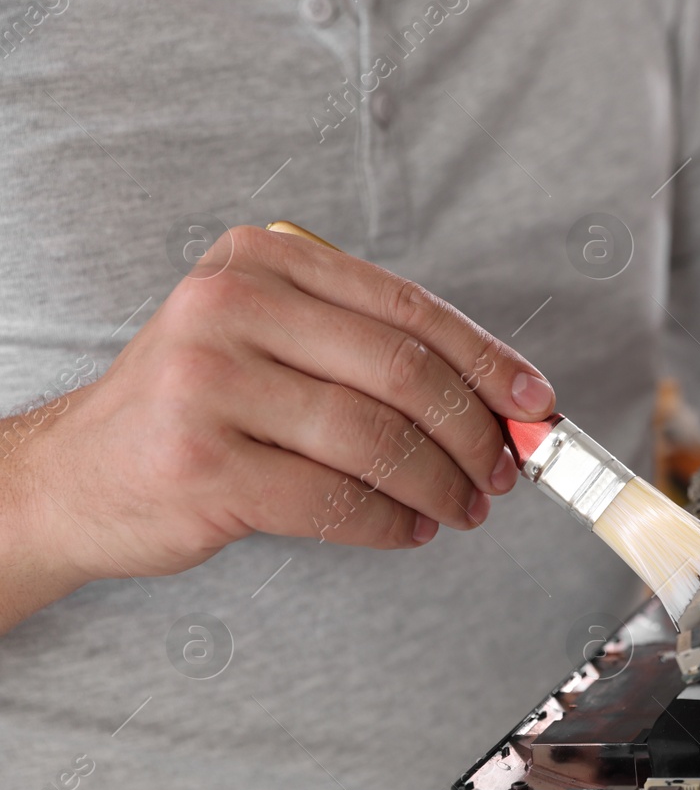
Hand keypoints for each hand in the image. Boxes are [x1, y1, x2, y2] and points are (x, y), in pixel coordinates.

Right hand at [3, 226, 555, 615]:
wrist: (73, 477)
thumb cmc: (195, 410)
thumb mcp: (268, 343)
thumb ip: (368, 354)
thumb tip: (499, 403)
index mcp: (262, 261)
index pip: (409, 307)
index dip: (488, 361)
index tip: (535, 404)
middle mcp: (230, 307)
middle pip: (404, 372)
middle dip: (473, 433)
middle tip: (501, 473)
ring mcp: (208, 385)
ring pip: (377, 440)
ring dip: (440, 485)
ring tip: (462, 508)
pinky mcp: (202, 466)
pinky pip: (337, 500)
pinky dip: (391, 522)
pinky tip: (408, 528)